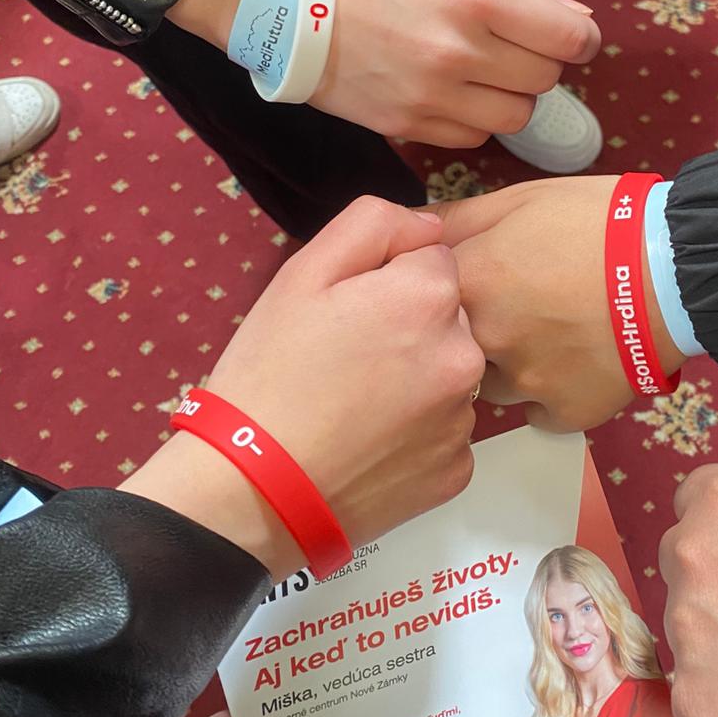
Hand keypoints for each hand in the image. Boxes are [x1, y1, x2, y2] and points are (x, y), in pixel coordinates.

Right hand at [125, 196, 483, 578]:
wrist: (252, 490)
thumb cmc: (270, 372)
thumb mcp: (302, 273)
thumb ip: (373, 225)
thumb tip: (430, 227)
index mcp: (430, 295)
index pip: (433, 260)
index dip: (387, 281)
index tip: (348, 313)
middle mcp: (465, 354)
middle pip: (449, 318)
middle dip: (409, 327)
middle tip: (347, 361)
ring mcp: (464, 419)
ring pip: (448, 376)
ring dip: (417, 380)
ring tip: (354, 406)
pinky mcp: (457, 471)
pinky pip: (445, 433)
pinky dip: (415, 435)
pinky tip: (369, 444)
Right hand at [171, 0, 600, 144]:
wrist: (290, 4)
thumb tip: (577, 23)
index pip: (568, 37)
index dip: (580, 38)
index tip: (572, 37)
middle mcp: (460, 51)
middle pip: (545, 79)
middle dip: (539, 64)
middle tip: (512, 48)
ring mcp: (434, 95)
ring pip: (514, 116)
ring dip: (510, 97)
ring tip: (482, 74)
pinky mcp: (410, 126)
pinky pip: (473, 136)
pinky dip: (474, 119)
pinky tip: (452, 94)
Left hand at [433, 176, 683, 431]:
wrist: (678, 266)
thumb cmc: (599, 221)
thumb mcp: (520, 200)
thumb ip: (453, 219)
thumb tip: (407, 230)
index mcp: (468, 282)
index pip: (417, 297)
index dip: (442, 288)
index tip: (469, 279)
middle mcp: (484, 340)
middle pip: (450, 346)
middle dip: (471, 329)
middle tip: (515, 304)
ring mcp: (524, 382)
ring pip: (489, 385)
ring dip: (506, 364)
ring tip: (548, 330)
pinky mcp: (565, 412)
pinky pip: (537, 411)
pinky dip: (548, 390)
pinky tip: (571, 359)